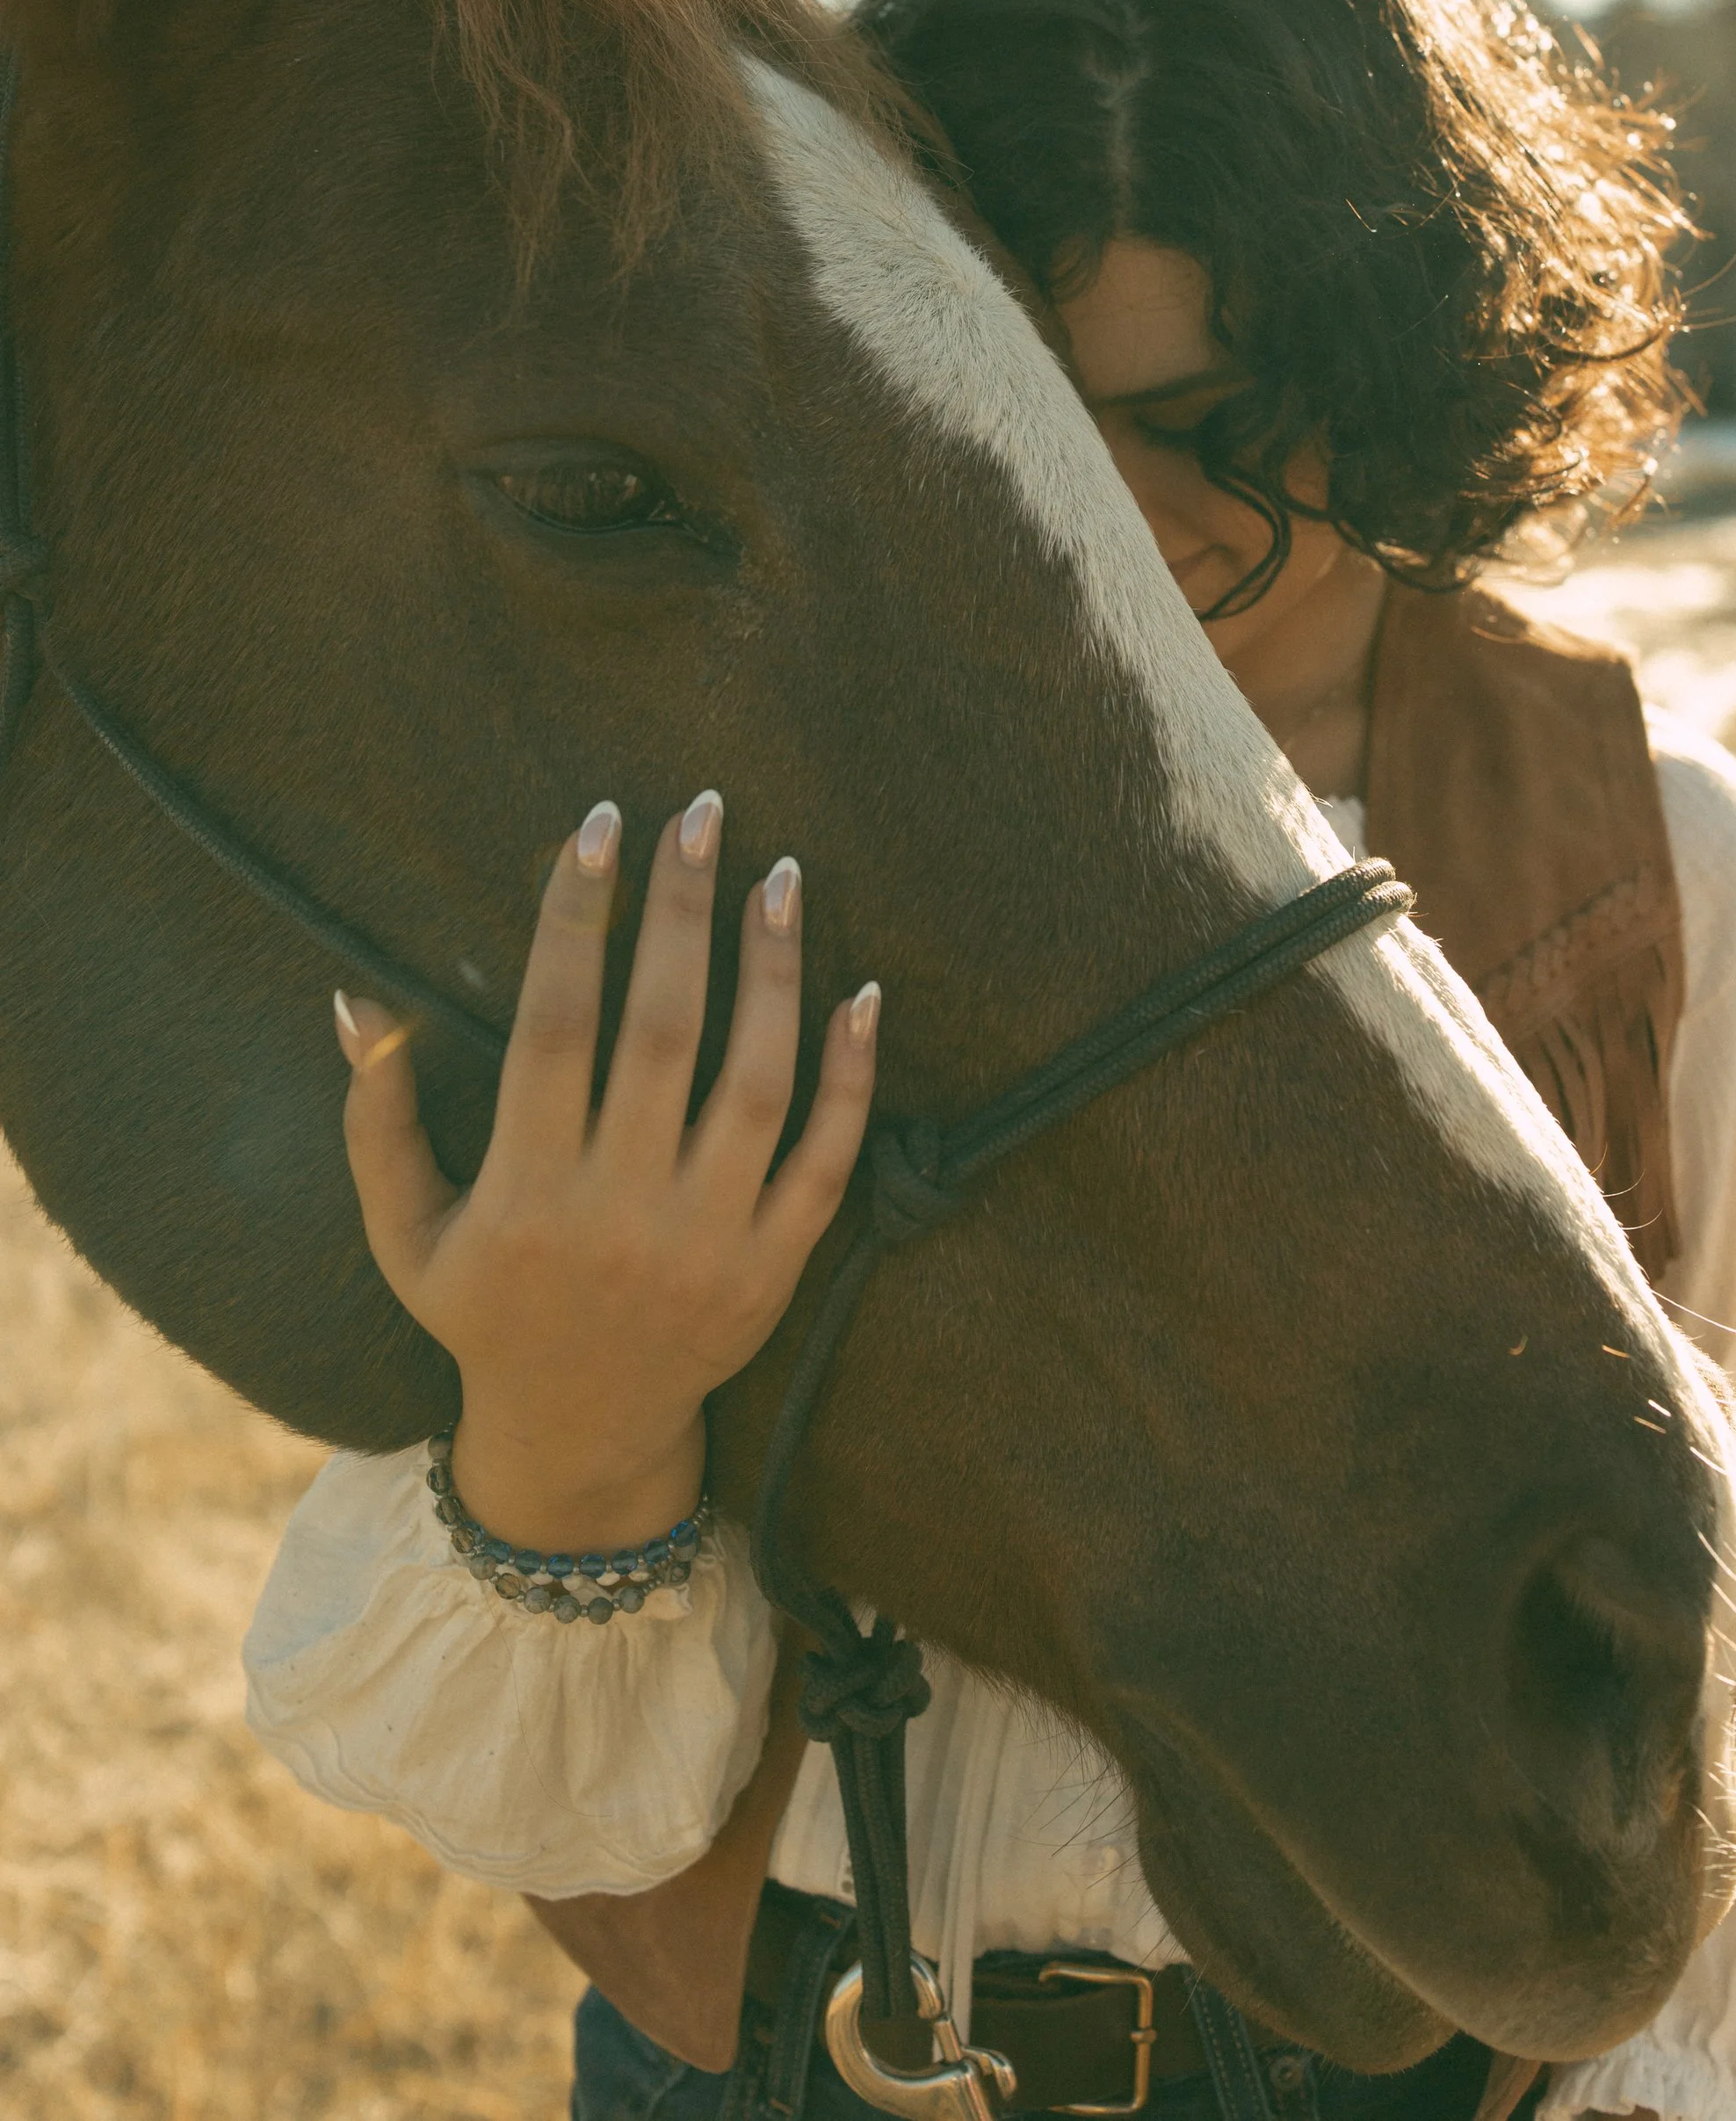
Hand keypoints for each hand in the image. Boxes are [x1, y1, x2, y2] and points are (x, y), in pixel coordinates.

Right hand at [336, 791, 877, 1551]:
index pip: (555, 1026)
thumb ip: (376, 1121)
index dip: (575, 920)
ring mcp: (707, 1242)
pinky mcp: (775, 1269)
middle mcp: (620, 1214)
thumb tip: (356, 1000)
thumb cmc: (484, 1310)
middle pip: (662, 1034)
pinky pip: (828, 1159)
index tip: (596, 825)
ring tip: (781, 873)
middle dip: (681, 910)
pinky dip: (853, 1075)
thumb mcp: (406, 1231)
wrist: (580, 1438)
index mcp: (526, 1194)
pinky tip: (865, 990)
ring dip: (774, 970)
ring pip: (756, 1083)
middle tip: (700, 811)